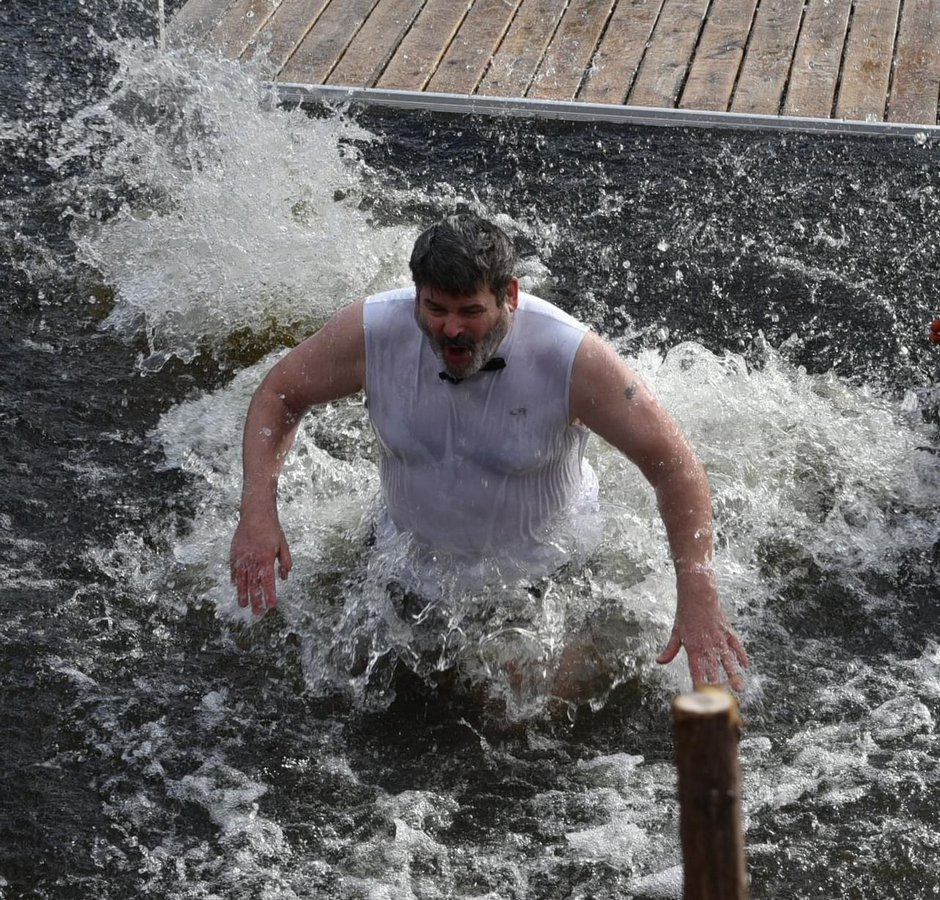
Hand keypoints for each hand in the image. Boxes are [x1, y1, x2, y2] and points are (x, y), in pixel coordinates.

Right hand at [229, 514, 292, 614]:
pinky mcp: (234, 553)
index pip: (268, 581)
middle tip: (257, 613)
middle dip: (256, 600)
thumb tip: (285, 577)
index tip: (271, 606)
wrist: (255, 514)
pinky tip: (236, 588)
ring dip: (242, 594)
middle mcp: (252, 559)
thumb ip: (284, 561)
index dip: (269, 594)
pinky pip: (234, 570)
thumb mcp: (283, 545)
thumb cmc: (272, 530)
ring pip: (241, 580)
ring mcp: (241, 557)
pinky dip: (235, 580)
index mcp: (266, 558)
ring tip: (243, 605)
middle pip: (253, 584)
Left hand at [656, 569, 748, 689]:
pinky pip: (736, 645)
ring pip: (728, 659)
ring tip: (739, 688)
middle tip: (722, 700)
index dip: (698, 683)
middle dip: (717, 684)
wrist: (697, 593)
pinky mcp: (727, 631)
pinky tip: (745, 665)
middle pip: (713, 668)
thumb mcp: (675, 632)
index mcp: (693, 647)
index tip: (700, 697)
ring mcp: (719, 638)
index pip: (696, 670)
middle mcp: (707, 645)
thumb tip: (659, 662)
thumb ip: (670, 649)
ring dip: (734, 674)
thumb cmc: (685, 614)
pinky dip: (741, 655)